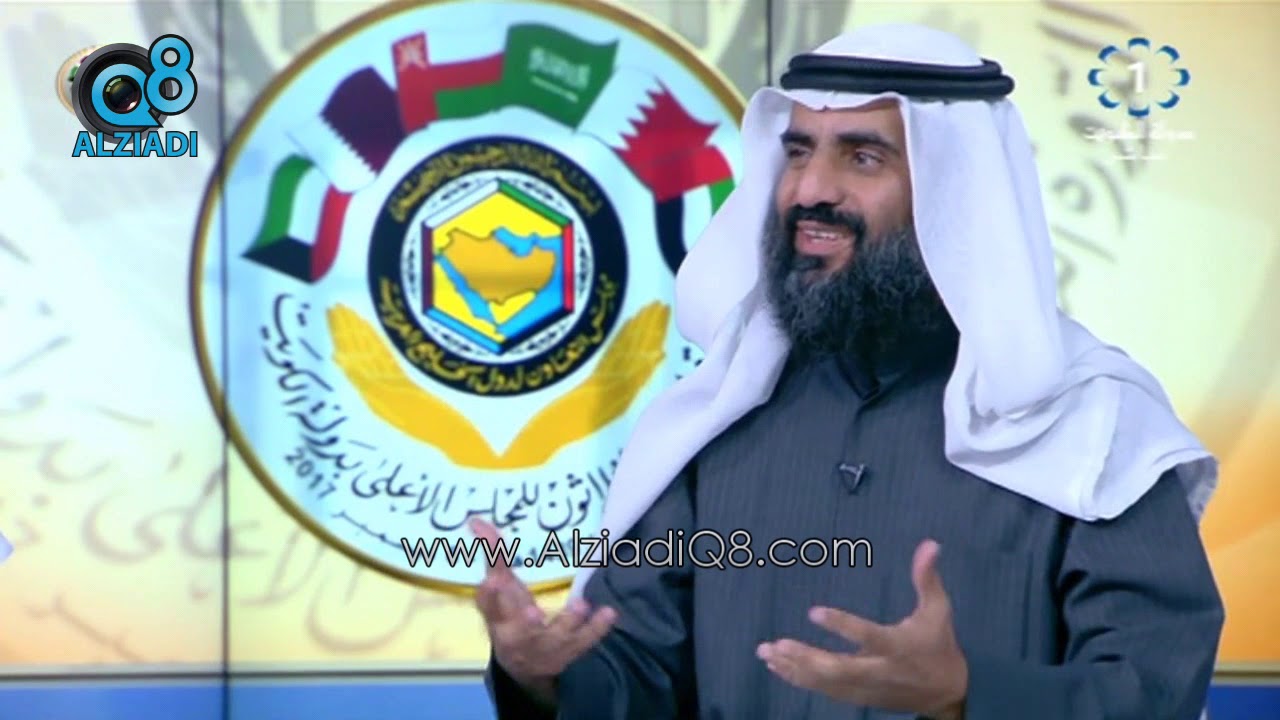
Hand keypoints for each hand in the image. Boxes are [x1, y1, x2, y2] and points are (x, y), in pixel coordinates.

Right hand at [471, 518, 616, 699]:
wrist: (524, 666)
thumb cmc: (509, 616)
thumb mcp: (499, 590)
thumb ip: (492, 556)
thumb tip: (475, 520)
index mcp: (498, 620)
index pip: (490, 609)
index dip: (490, 596)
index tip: (492, 580)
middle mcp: (519, 637)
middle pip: (521, 632)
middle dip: (527, 623)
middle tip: (532, 612)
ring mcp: (546, 646)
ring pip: (556, 637)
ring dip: (568, 622)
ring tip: (580, 605)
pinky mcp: (570, 650)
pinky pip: (585, 641)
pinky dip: (597, 629)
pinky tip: (609, 613)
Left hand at [757, 540, 968, 719]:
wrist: (946, 694)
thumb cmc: (938, 644)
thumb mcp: (938, 610)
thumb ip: (927, 578)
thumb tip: (930, 543)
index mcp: (898, 646)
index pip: (868, 636)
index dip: (842, 626)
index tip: (813, 611)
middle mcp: (879, 670)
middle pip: (839, 669)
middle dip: (806, 658)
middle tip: (778, 643)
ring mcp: (866, 688)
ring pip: (825, 683)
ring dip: (793, 668)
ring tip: (765, 651)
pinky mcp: (857, 698)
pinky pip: (823, 691)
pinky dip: (798, 679)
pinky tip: (777, 665)